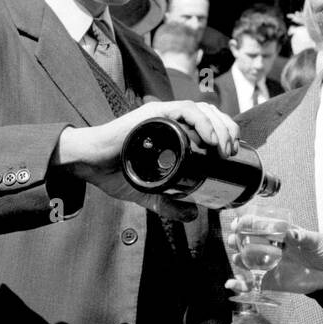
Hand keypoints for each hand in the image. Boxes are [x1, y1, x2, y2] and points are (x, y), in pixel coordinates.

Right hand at [54, 99, 239, 219]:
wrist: (88, 165)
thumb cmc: (114, 172)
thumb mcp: (148, 191)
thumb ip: (168, 204)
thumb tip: (192, 214)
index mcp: (174, 131)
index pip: (209, 122)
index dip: (226, 133)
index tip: (234, 153)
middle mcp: (172, 118)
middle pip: (211, 113)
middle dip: (228, 129)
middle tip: (233, 153)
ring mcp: (163, 114)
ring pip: (202, 109)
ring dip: (220, 126)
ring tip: (225, 148)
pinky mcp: (153, 114)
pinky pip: (185, 110)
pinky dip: (203, 122)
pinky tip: (211, 139)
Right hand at [227, 221, 322, 294]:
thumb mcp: (316, 240)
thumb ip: (304, 237)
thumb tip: (291, 233)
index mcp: (282, 233)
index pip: (261, 225)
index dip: (249, 223)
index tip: (239, 223)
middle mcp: (273, 247)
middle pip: (249, 242)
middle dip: (238, 240)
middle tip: (233, 239)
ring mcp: (271, 264)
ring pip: (248, 261)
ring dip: (239, 259)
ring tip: (236, 258)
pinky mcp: (271, 281)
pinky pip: (253, 283)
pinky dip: (241, 285)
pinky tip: (232, 284)